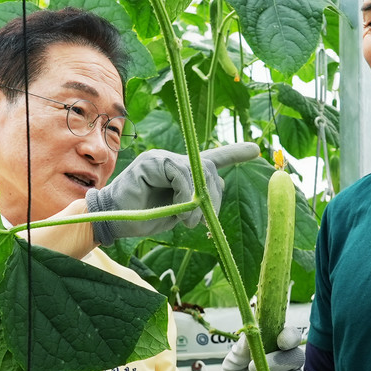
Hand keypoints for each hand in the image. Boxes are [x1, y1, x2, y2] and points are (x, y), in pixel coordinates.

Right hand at [85, 143, 259, 244]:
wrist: (114, 221)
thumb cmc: (144, 218)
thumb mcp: (178, 211)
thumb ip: (195, 200)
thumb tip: (213, 193)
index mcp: (179, 170)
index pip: (209, 159)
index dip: (233, 154)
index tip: (256, 149)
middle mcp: (172, 159)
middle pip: (208, 168)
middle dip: (214, 195)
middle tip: (205, 220)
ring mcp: (161, 157)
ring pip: (196, 170)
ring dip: (198, 199)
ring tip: (189, 221)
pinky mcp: (151, 162)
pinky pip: (180, 173)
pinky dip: (185, 193)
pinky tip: (179, 209)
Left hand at [218, 327, 307, 370]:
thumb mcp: (233, 362)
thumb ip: (242, 347)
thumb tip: (251, 331)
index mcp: (277, 349)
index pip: (292, 336)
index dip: (290, 336)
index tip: (280, 341)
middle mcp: (290, 365)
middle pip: (297, 356)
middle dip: (276, 361)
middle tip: (251, 367)